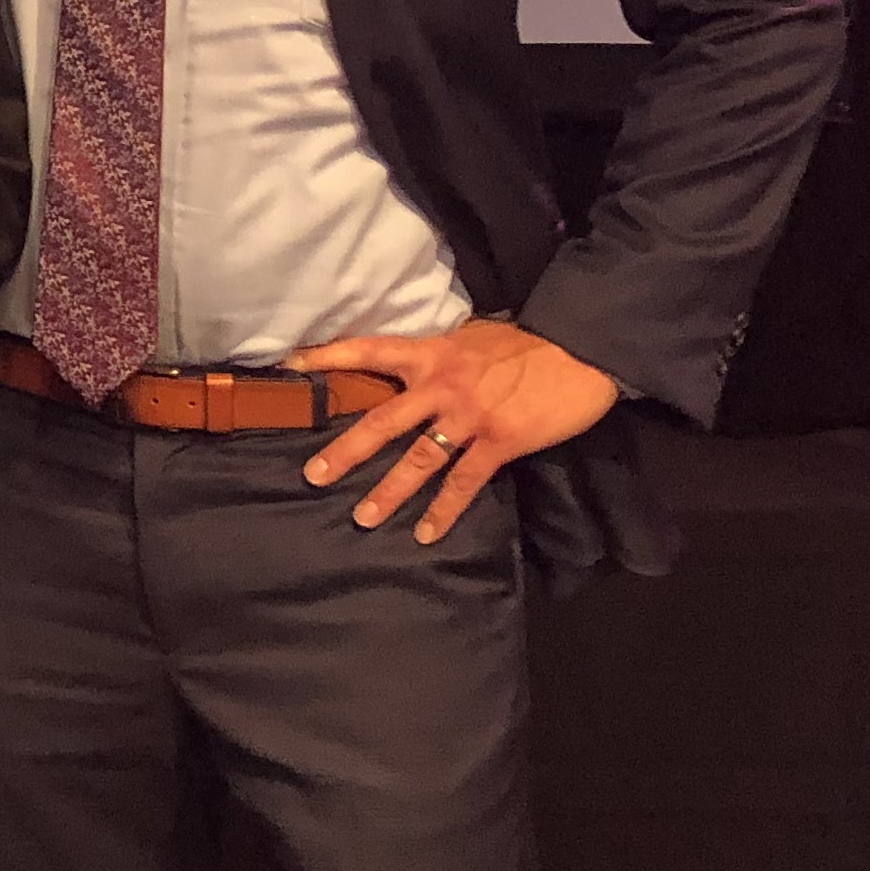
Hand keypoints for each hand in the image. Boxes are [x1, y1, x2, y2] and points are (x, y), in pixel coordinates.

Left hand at [290, 318, 620, 542]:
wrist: (580, 350)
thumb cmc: (525, 343)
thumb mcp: (470, 337)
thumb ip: (437, 355)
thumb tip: (412, 366)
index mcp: (431, 354)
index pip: (368, 350)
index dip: (328, 357)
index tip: (290, 366)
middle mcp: (441, 385)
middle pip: (382, 420)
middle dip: (346, 451)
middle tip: (313, 475)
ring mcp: (468, 416)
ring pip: (418, 459)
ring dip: (389, 491)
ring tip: (362, 516)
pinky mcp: (498, 442)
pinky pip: (464, 483)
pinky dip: (443, 511)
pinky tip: (424, 533)